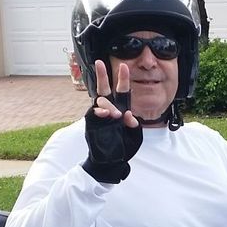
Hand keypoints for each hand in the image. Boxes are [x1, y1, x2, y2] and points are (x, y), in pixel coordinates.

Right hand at [82, 59, 141, 183]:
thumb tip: (127, 114)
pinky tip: (104, 114)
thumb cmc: (124, 148)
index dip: (123, 79)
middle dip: (102, 76)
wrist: (111, 162)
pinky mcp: (92, 123)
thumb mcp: (135, 137)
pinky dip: (99, 112)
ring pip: (101, 101)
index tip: (124, 65)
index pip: (122, 92)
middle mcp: (110, 110)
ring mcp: (100, 116)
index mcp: (122, 110)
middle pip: (105, 90)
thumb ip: (133, 125)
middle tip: (100, 63)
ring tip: (114, 114)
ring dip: (108, 104)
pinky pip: (93, 113)